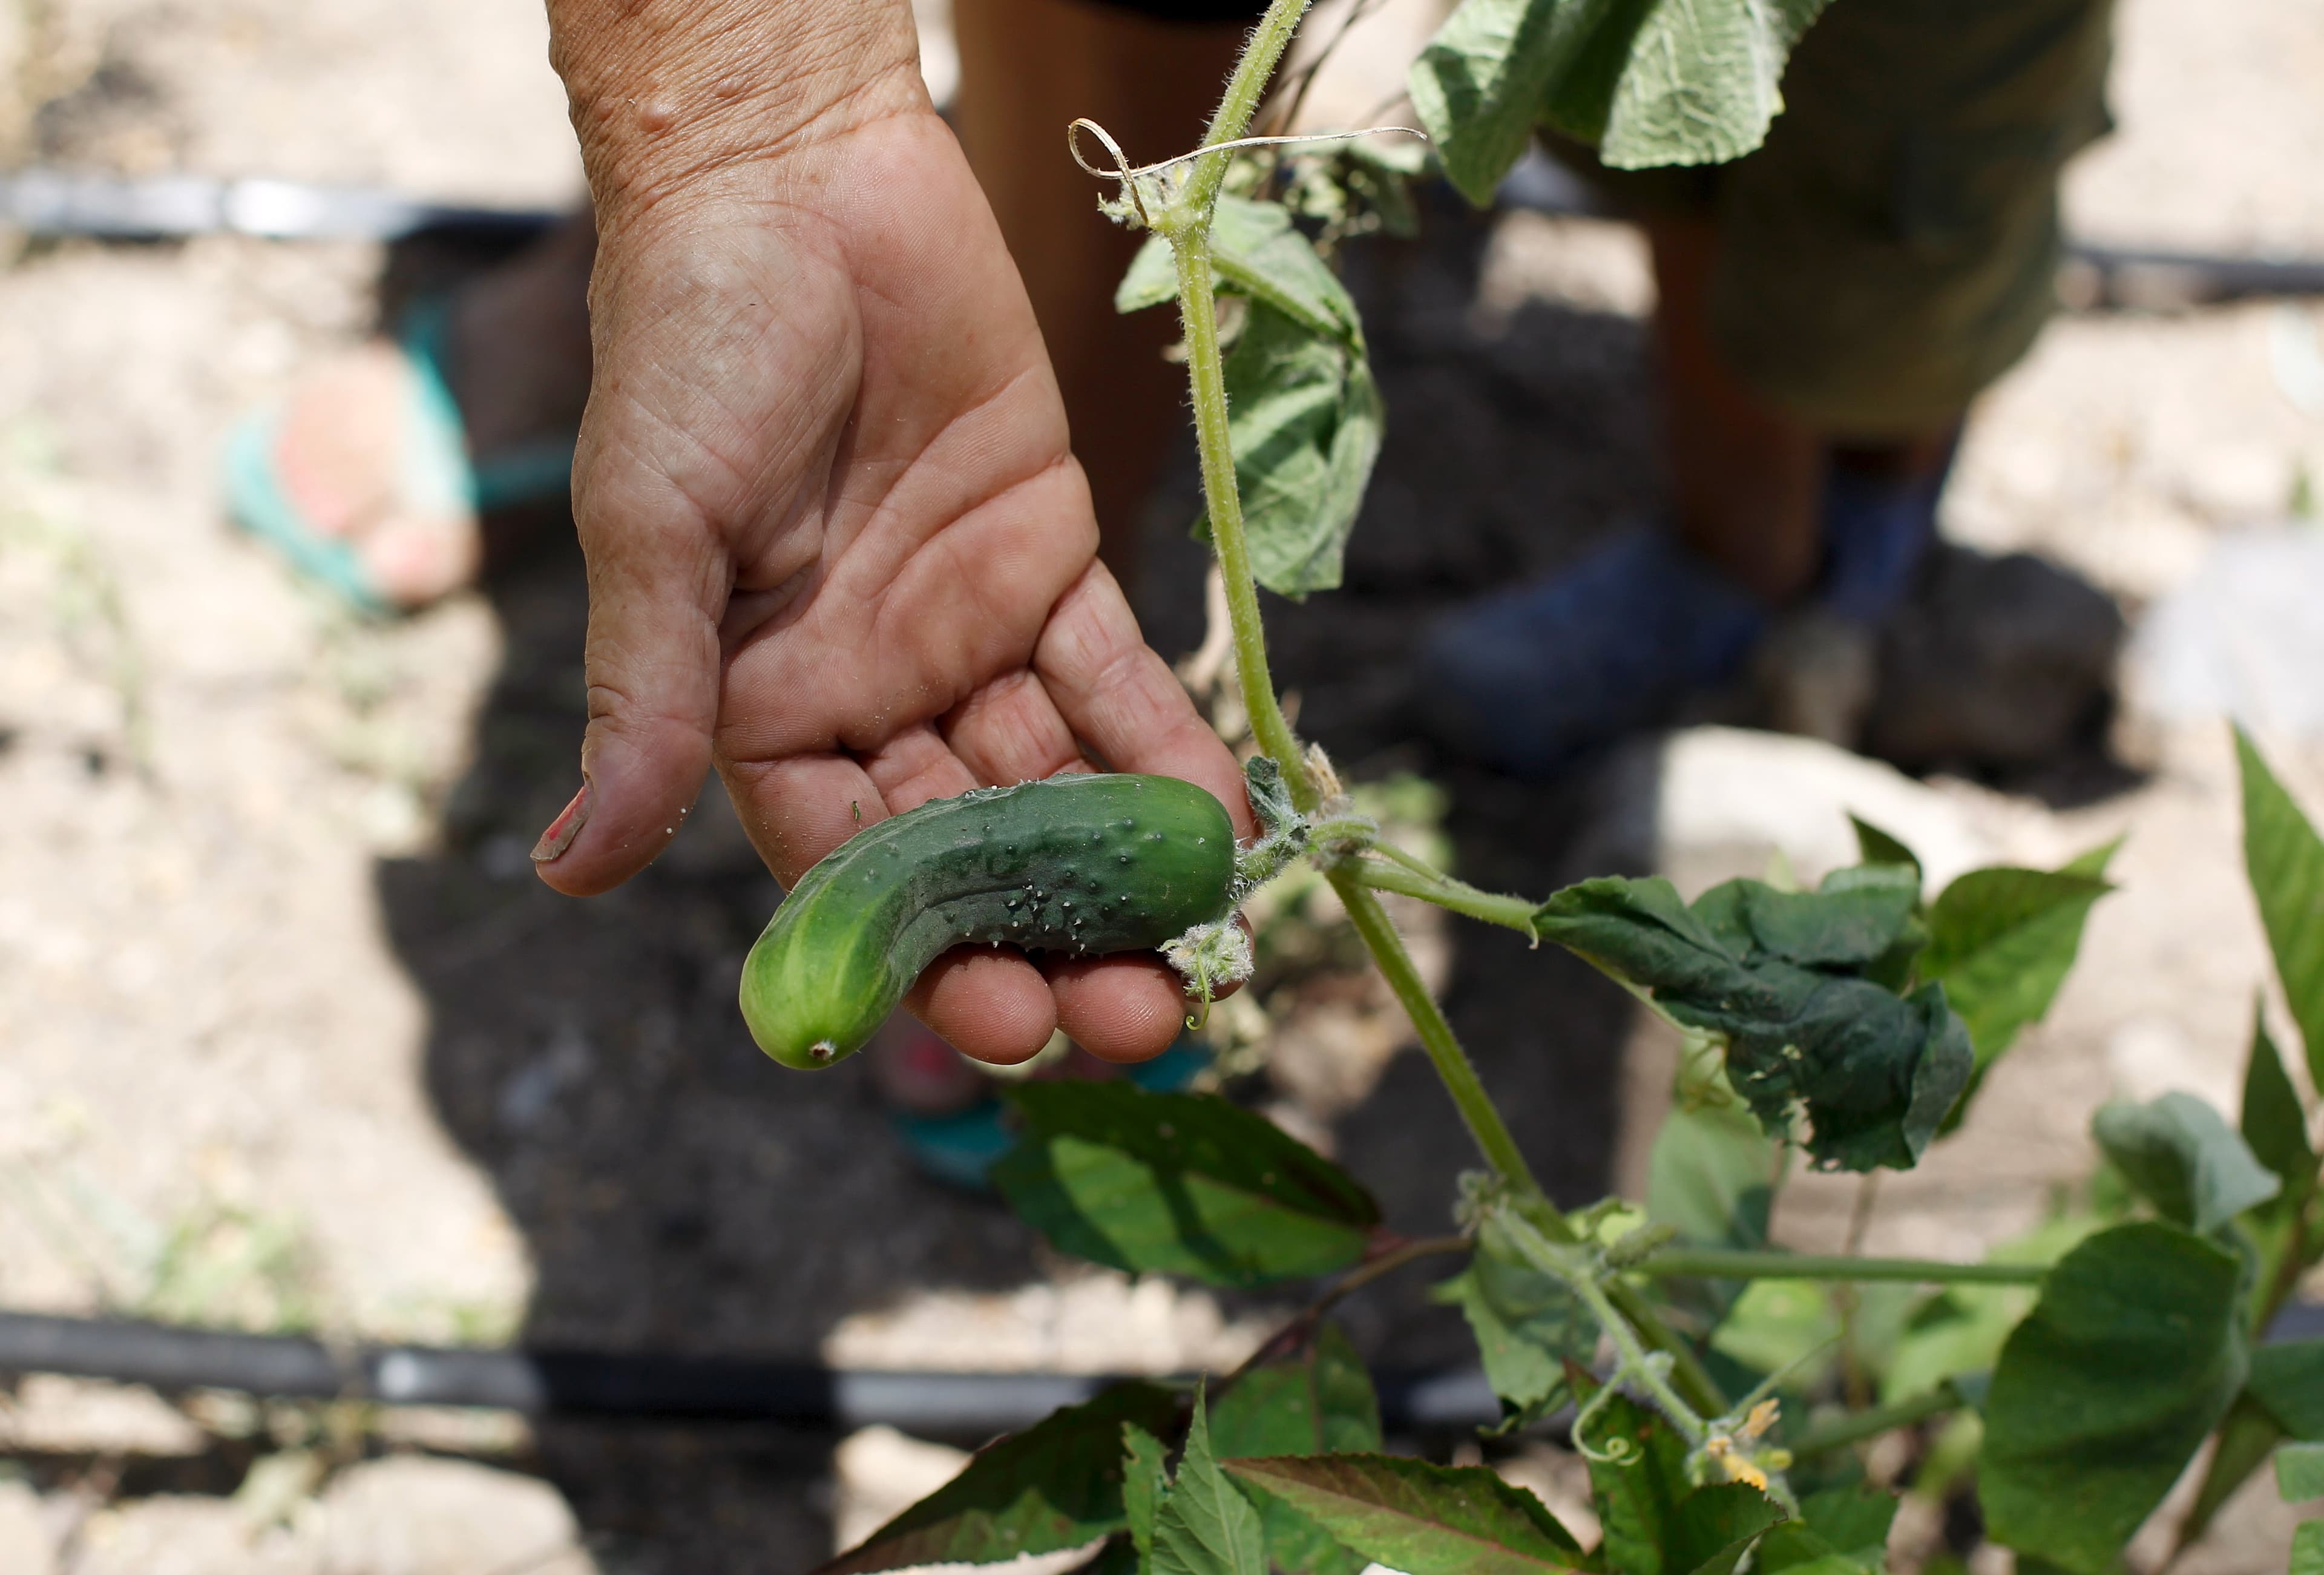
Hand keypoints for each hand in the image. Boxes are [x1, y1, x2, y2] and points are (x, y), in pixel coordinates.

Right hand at [534, 9, 1248, 1063]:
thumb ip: (646, 698)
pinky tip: (1223, 823)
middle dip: (1044, 938)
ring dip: (1119, 870)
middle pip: (964, 852)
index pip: (847, 869)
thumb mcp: (652, 530)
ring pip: (1050, 785)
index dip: (924, 955)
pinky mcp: (1046, 561)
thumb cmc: (694, 347)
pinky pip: (1112, 676)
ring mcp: (962, 634)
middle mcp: (867, 694)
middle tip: (1131, 1019)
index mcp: (759, 711)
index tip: (1004, 1025)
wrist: (797, 182)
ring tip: (1196, 955)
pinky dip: (1163, 746)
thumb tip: (569, 869)